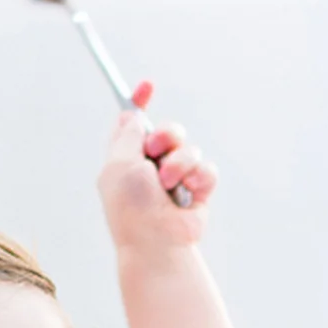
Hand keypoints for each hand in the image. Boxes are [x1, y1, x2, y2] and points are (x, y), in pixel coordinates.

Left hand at [96, 80, 217, 253]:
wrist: (157, 243)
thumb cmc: (132, 208)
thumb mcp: (120, 164)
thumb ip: (127, 135)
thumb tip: (132, 115)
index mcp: (125, 161)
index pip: (132, 125)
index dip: (139, 102)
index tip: (147, 85)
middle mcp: (150, 168)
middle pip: (168, 130)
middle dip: (167, 135)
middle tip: (157, 150)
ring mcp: (175, 180)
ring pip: (190, 148)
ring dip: (180, 163)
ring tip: (169, 185)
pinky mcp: (197, 192)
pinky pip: (207, 169)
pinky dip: (198, 179)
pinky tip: (188, 194)